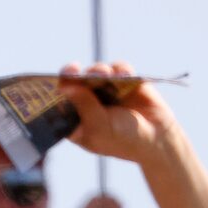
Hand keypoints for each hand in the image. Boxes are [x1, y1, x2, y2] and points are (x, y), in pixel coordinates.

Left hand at [55, 63, 180, 164]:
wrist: (156, 137)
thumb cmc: (122, 139)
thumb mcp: (99, 127)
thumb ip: (84, 106)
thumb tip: (66, 87)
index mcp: (74, 119)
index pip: (57, 103)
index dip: (51, 92)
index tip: (52, 83)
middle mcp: (86, 102)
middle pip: (73, 82)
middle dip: (71, 73)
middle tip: (72, 69)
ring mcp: (105, 90)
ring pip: (95, 71)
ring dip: (97, 71)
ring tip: (102, 75)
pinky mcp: (125, 80)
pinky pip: (118, 68)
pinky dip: (119, 69)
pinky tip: (122, 75)